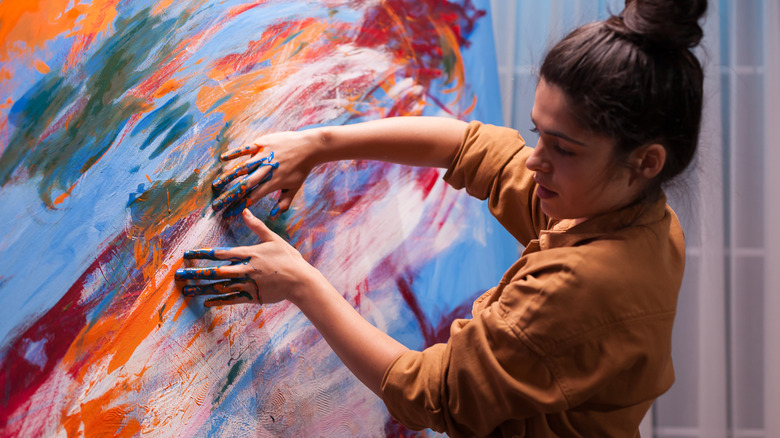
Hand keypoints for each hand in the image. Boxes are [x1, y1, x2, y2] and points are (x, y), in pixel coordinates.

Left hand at [176, 209, 319, 305]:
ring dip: (203, 288)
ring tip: (187, 290)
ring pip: (221, 287)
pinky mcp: (253, 296)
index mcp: (249, 254)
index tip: (188, 254)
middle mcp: (246, 269)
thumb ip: (257, 226)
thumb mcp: (273, 239)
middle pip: (216, 272)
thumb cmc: (288, 258)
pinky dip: (218, 301)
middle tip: (179, 274)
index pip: (221, 253)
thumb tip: (245, 211)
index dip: (203, 253)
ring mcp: (249, 284)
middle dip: (196, 273)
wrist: (300, 281)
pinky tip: (206, 302)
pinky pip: (232, 300)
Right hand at [211, 130, 318, 216]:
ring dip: (227, 177)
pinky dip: (234, 153)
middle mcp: (266, 171)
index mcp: (273, 183)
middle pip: (244, 185)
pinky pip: (246, 148)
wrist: (310, 147)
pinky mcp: (263, 143)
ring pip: (242, 168)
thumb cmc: (301, 169)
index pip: (253, 197)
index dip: (239, 206)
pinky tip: (222, 158)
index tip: (227, 214)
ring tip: (215, 185)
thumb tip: (273, 217)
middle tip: (216, 205)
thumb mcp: (294, 188)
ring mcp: (264, 156)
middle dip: (229, 196)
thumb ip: (283, 203)